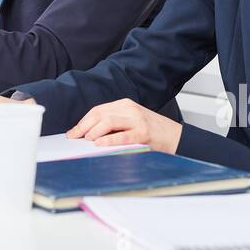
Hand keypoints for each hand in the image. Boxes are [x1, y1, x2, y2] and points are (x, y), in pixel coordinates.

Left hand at [65, 98, 182, 152]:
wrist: (176, 137)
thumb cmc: (152, 132)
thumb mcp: (130, 121)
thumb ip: (113, 124)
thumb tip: (88, 133)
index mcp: (125, 105)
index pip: (98, 110)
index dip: (83, 122)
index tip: (73, 133)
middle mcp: (130, 109)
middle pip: (100, 115)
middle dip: (84, 127)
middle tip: (74, 138)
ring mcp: (137, 120)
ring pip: (108, 122)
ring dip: (93, 132)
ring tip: (86, 140)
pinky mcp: (144, 132)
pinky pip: (122, 136)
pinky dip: (109, 140)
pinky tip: (99, 144)